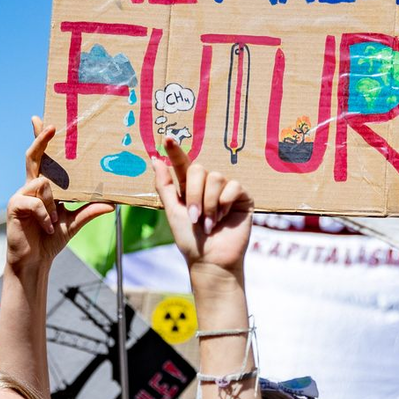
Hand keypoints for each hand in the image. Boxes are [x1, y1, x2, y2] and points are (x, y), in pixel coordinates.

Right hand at [5, 118, 112, 273]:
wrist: (34, 261)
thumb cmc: (49, 240)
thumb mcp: (74, 223)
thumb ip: (90, 211)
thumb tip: (113, 204)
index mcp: (43, 187)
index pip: (42, 158)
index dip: (40, 138)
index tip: (42, 120)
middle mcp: (30, 187)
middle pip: (33, 157)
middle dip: (41, 140)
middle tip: (50, 126)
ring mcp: (21, 195)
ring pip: (42, 183)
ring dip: (51, 202)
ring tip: (54, 221)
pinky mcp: (15, 207)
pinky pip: (36, 203)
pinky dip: (46, 216)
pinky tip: (48, 228)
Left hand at [152, 138, 252, 273]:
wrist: (211, 260)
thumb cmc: (190, 241)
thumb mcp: (173, 212)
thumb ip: (165, 186)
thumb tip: (155, 160)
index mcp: (189, 188)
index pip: (182, 164)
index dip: (175, 151)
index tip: (167, 138)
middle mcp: (207, 186)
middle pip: (198, 169)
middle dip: (194, 194)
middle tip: (194, 217)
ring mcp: (226, 190)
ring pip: (216, 178)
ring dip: (209, 203)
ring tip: (209, 224)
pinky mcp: (242, 196)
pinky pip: (233, 186)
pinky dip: (224, 204)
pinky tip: (223, 219)